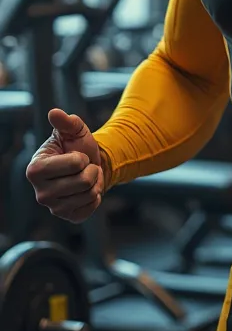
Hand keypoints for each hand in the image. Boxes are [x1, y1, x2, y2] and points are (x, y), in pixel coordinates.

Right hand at [26, 109, 104, 223]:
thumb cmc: (77, 146)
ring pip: (89, 194)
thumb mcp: (74, 130)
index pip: (74, 164)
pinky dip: (96, 196)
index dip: (80, 157)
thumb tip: (54, 113)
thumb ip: (65, 122)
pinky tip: (87, 190)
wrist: (89, 165)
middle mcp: (40, 193)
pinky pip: (91, 207)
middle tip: (84, 167)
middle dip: (91, 169)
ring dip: (95, 182)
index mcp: (35, 170)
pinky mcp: (69, 217)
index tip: (75, 156)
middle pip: (83, 181)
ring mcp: (54, 208)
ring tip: (86, 176)